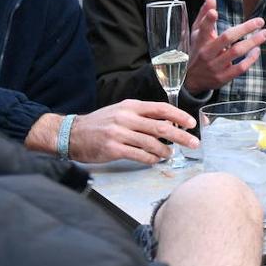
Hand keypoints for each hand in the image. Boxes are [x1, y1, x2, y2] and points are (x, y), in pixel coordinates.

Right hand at [69, 100, 198, 164]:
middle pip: (161, 127)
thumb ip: (143, 115)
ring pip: (152, 144)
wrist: (71, 133)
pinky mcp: (113, 149)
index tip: (191, 124)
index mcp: (131, 106)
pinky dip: (151, 159)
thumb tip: (169, 122)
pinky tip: (154, 160)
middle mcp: (126, 118)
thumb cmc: (101, 123)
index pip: (161, 108)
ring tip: (169, 154)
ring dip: (165, 151)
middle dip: (181, 137)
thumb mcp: (122, 111)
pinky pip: (140, 156)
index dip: (179, 116)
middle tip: (193, 144)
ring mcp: (119, 134)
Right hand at [184, 0, 265, 94]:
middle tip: (260, 21)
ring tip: (265, 33)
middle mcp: (207, 53)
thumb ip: (204, 15)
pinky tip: (257, 50)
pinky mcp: (223, 77)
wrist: (190, 79)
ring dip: (253, 42)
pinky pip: (240, 67)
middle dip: (244, 28)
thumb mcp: (196, 33)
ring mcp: (215, 66)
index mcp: (200, 41)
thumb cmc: (197, 50)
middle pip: (226, 38)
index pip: (203, 29)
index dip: (208, 20)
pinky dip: (251, 59)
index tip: (214, 12)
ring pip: (236, 52)